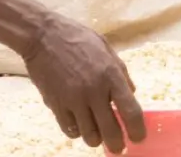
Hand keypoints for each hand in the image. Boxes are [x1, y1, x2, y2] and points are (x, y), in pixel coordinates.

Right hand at [23, 14, 145, 153]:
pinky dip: (77, 131)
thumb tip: (131, 94)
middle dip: (118, 145)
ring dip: (96, 138)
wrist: (42, 35)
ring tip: (96, 130)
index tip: (138, 137)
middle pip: (111, 133)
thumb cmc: (77, 38)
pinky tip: (78, 123)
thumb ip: (121, 72)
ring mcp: (73, 99)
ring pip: (90, 137)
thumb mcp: (106, 48)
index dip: (138, 131)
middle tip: (118, 146)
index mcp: (110, 75)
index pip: (131, 112)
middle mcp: (94, 90)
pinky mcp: (55, 105)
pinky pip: (70, 131)